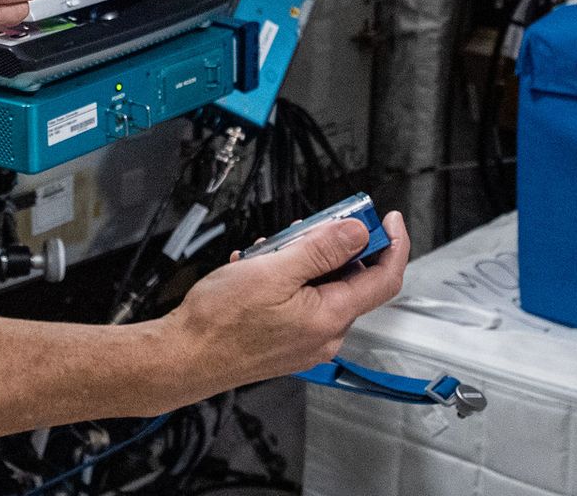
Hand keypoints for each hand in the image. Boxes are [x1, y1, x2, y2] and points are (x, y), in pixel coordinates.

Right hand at [161, 211, 409, 391]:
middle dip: (332, 246)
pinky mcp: (289, 343)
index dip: (392, 244)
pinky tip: (260, 270)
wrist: (183, 357)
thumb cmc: (219, 321)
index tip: (388, 219)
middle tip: (307, 227)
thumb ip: (321, 249)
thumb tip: (357, 232)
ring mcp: (307, 342)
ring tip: (269, 251)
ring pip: (323, 288)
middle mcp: (325, 335)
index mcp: (329, 317)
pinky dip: (290, 280)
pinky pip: (304, 303)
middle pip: (351, 279)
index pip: (384, 278)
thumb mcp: (272, 271)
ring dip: (303, 261)